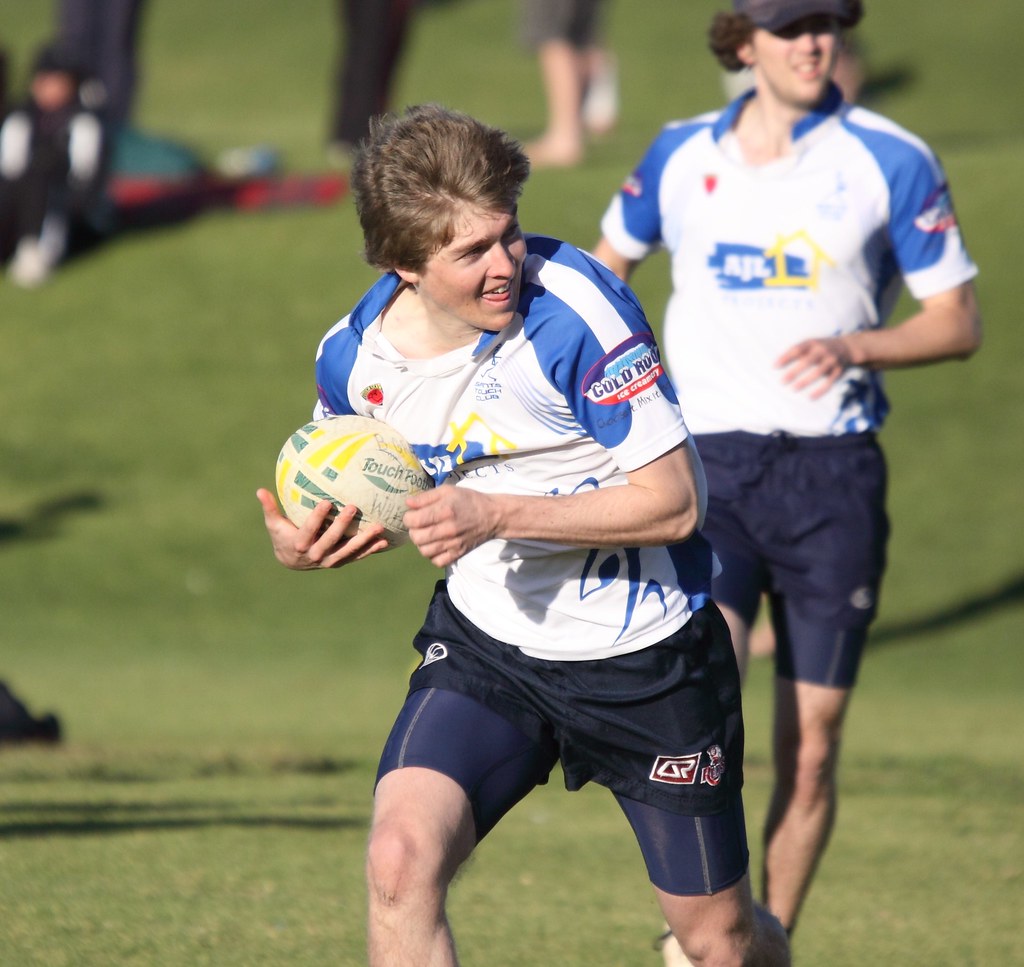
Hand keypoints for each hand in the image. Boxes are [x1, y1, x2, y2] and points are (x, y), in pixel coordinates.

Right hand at [256, 488, 387, 568]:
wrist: (291, 561)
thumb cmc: (282, 535)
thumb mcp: (274, 523)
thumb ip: (269, 508)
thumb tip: (259, 490)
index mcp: (299, 544)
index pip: (309, 530)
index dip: (317, 518)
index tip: (326, 502)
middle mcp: (316, 554)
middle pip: (331, 540)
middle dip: (342, 525)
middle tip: (353, 507)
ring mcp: (329, 560)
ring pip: (348, 551)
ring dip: (364, 540)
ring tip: (378, 527)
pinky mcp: (340, 562)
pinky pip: (356, 556)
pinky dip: (370, 550)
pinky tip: (384, 541)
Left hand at [404, 485, 497, 567]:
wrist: (492, 516)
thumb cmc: (468, 500)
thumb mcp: (447, 491)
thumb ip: (425, 497)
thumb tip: (407, 503)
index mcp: (444, 510)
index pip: (414, 521)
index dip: (408, 518)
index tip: (413, 515)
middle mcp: (448, 529)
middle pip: (417, 538)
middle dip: (413, 531)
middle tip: (419, 526)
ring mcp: (453, 544)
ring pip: (424, 551)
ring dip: (421, 544)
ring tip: (426, 536)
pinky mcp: (458, 554)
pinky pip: (437, 562)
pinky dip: (432, 556)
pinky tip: (435, 546)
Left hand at [775, 336, 854, 398]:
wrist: (847, 347)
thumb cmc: (820, 347)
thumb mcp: (810, 344)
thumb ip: (796, 351)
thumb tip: (776, 364)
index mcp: (813, 343)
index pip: (797, 349)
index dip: (786, 357)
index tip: (775, 367)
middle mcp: (823, 350)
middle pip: (808, 361)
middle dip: (795, 371)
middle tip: (782, 381)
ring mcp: (832, 360)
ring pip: (819, 372)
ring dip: (806, 381)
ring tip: (794, 389)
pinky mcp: (839, 370)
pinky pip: (830, 382)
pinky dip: (821, 390)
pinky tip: (811, 397)